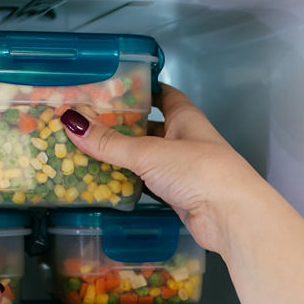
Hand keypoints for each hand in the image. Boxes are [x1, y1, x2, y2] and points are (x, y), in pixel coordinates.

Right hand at [61, 85, 267, 254]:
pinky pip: (150, 185)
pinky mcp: (180, 196)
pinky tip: (109, 183)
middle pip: (152, 128)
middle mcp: (186, 140)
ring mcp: (184, 170)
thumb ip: (110, 142)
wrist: (231, 216)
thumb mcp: (149, 152)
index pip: (164, 95)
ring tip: (90, 151)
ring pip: (149, 159)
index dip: (143, 90)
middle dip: (125, 126)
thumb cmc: (199, 171)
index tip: (116, 87)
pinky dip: (132, 184)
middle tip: (90, 123)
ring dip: (125, 157)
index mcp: (185, 118)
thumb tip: (72, 123)